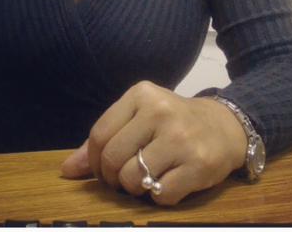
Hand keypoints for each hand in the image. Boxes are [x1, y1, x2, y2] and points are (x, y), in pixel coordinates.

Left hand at [61, 80, 247, 204]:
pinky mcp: (198, 165)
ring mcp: (180, 138)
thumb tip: (67, 170)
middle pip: (112, 158)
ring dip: (134, 188)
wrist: (224, 127)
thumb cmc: (173, 122)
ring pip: (132, 180)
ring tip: (147, 177)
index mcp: (142, 94)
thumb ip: (104, 140)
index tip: (101, 169)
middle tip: (123, 177)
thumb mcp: (138, 118)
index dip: (93, 160)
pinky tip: (168, 181)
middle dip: (111, 177)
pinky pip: (159, 195)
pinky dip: (157, 196)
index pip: (99, 134)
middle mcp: (160, 111)